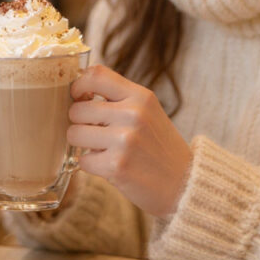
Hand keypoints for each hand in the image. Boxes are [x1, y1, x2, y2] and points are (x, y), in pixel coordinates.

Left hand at [68, 65, 191, 216]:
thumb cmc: (159, 147)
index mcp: (140, 96)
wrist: (185, 184)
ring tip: (104, 150)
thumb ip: (118, 99)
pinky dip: (91, 166)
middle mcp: (133, 114)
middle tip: (97, 134)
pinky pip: (83, 160)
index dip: (78, 86)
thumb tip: (78, 93)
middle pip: (77, 109)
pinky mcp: (117, 165)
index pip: (95, 75)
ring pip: (74, 134)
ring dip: (82, 145)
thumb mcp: (147, 112)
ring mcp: (125, 139)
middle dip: (80, 123)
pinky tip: (110, 166)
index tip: (79, 98)